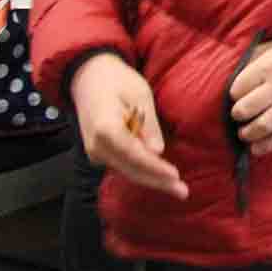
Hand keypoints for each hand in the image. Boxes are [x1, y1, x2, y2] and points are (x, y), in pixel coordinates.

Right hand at [71, 53, 186, 198]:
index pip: (135, 155)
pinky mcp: (98, 153)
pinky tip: (160, 177)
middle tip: (183, 192)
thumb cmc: (118, 81)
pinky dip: (141, 171)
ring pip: (127, 171)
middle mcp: (96, 146)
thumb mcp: (140, 95)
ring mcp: (94, 152)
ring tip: (177, 188)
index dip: (156, 168)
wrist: (88, 77)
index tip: (175, 177)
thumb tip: (157, 152)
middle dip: (158, 182)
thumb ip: (148, 125)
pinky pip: (123, 165)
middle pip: (130, 170)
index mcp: (105, 129)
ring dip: (151, 179)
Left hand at [230, 40, 271, 155]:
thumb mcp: (270, 49)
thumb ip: (248, 61)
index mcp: (269, 66)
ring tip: (244, 133)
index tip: (236, 96)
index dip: (233, 95)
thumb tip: (226, 79)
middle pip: (247, 109)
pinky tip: (256, 148)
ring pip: (263, 126)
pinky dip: (267, 146)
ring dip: (248, 134)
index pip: (237, 89)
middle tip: (239, 115)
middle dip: (238, 115)